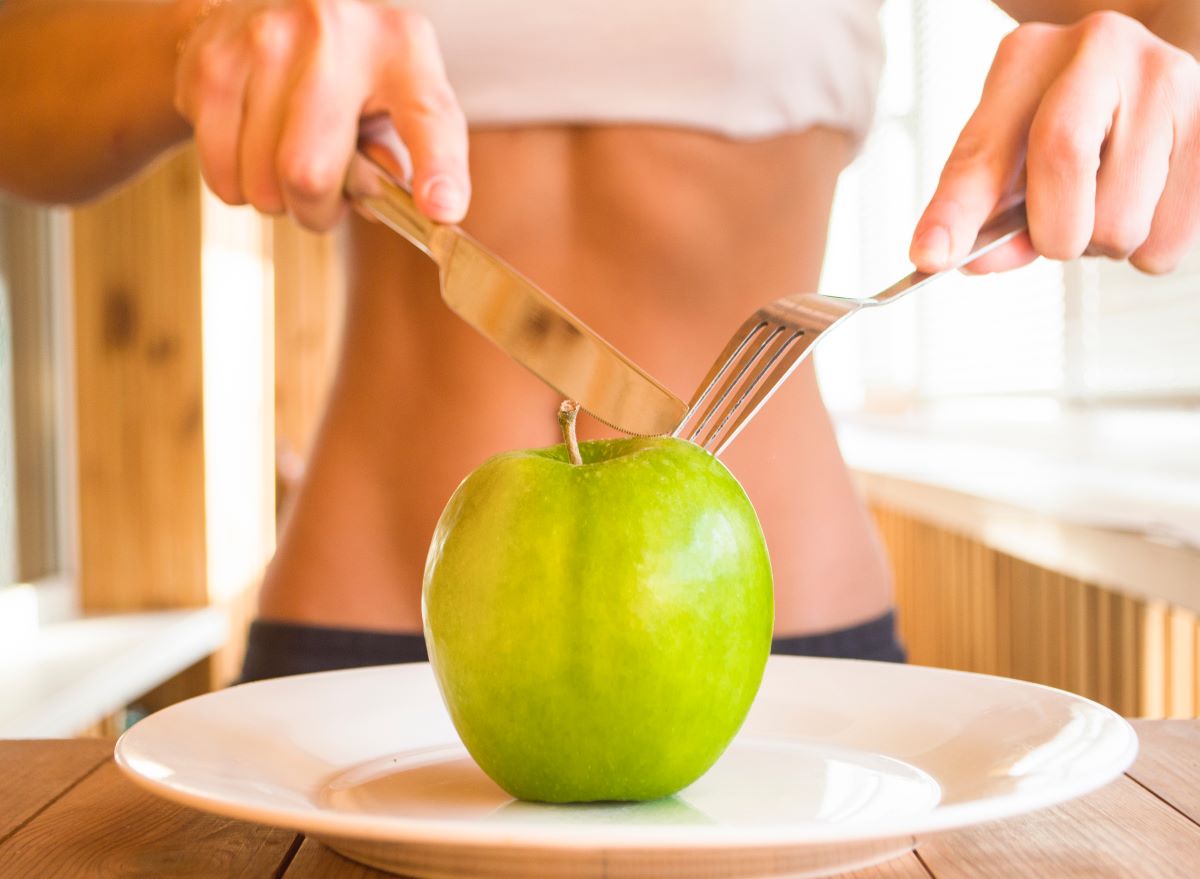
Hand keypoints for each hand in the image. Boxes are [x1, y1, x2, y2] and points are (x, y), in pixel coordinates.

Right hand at [174, 0, 468, 229]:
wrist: (266, 6)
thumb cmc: (348, 73)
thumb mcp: (395, 102)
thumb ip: (407, 158)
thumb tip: (392, 205)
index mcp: (402, 47)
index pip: (429, 116)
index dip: (437, 169)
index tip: (440, 208)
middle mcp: (334, 32)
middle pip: (310, 174)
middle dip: (317, 211)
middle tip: (324, 195)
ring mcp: (265, 39)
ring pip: (261, 183)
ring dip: (276, 198)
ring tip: (288, 159)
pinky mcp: (211, 59)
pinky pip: (222, 173)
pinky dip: (237, 184)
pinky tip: (253, 148)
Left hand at [911, 11, 1199, 274]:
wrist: (1144, 79)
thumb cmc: (1060, 122)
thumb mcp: (1008, 152)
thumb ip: (984, 210)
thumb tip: (972, 261)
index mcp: (1028, 57)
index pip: (983, 147)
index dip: (953, 211)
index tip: (929, 256)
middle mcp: (1101, 50)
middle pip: (1063, 160)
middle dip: (1049, 231)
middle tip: (1055, 235)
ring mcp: (1170, 80)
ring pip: (1120, 222)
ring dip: (1099, 245)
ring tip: (1101, 205)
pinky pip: (1166, 242)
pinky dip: (1144, 249)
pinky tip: (1141, 203)